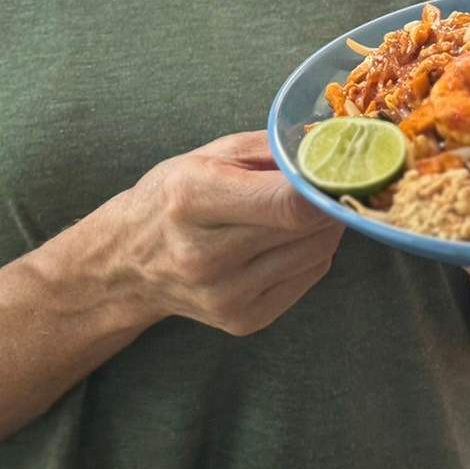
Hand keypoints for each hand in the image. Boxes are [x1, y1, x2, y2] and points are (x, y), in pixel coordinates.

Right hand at [118, 131, 342, 336]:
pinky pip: (308, 277)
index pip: (286, 204)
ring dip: (326, 225)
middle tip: (333, 178)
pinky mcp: (244, 321)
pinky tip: (293, 235)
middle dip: (329, 199)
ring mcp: (226, 296)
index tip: (340, 166)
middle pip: (306, 229)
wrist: (129, 263)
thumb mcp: (209, 154)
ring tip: (309, 205)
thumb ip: (271, 148)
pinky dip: (313, 251)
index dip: (324, 185)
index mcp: (193, 199)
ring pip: (315, 253)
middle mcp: (207, 255)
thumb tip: (328, 148)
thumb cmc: (171, 196)